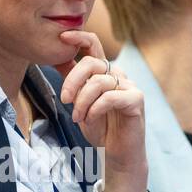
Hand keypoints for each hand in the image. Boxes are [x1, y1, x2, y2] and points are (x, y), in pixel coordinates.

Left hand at [58, 31, 148, 191]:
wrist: (117, 154)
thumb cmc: (100, 128)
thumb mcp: (79, 103)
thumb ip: (73, 82)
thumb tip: (55, 58)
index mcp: (104, 72)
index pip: (93, 45)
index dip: (79, 37)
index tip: (62, 37)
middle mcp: (118, 75)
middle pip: (92, 62)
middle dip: (72, 80)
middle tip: (64, 99)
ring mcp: (129, 86)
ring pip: (99, 82)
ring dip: (82, 101)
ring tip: (77, 117)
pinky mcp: (136, 100)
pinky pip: (111, 97)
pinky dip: (95, 108)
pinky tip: (90, 119)